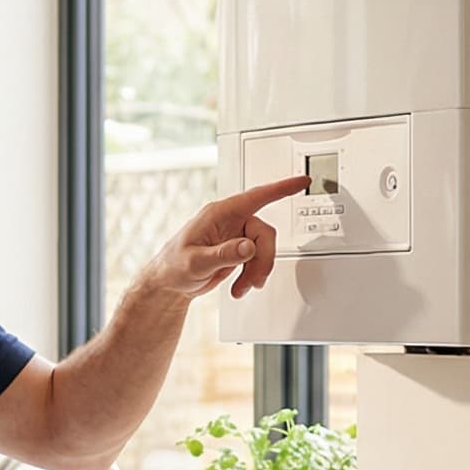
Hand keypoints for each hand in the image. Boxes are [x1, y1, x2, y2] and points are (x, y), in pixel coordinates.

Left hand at [142, 174, 307, 302]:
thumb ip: (223, 254)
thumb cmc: (172, 267)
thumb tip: (248, 246)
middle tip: (253, 280)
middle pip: (264, 234)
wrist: (168, 284)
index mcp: (219, 214)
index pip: (256, 197)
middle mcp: (229, 222)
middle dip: (263, 260)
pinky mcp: (237, 250)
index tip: (302, 181)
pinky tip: (239, 286)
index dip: (281, 188)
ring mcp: (234, 236)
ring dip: (257, 271)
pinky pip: (257, 259)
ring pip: (263, 249)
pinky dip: (252, 275)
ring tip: (241, 288)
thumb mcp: (195, 263)